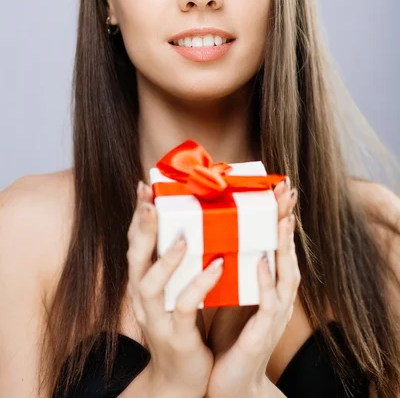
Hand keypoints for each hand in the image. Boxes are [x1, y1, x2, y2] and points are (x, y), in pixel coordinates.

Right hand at [127, 180, 223, 397]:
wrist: (181, 379)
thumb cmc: (182, 325)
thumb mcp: (175, 289)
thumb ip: (178, 261)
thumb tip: (194, 221)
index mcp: (144, 282)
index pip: (136, 243)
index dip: (138, 215)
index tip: (144, 186)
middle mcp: (143, 297)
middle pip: (135, 258)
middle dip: (143, 227)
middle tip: (151, 200)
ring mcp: (157, 318)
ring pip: (152, 284)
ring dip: (166, 259)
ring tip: (184, 236)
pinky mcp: (177, 336)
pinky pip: (186, 308)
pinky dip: (199, 285)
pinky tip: (217, 266)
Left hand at [206, 180, 299, 397]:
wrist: (230, 383)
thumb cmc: (231, 336)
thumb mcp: (231, 294)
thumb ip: (231, 267)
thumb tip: (217, 233)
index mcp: (268, 284)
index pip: (276, 244)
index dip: (278, 216)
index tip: (278, 188)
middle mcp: (276, 295)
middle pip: (287, 251)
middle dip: (287, 220)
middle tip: (287, 190)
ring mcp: (273, 314)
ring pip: (285, 274)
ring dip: (284, 244)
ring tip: (281, 217)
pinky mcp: (263, 333)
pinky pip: (268, 303)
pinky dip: (267, 281)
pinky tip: (261, 260)